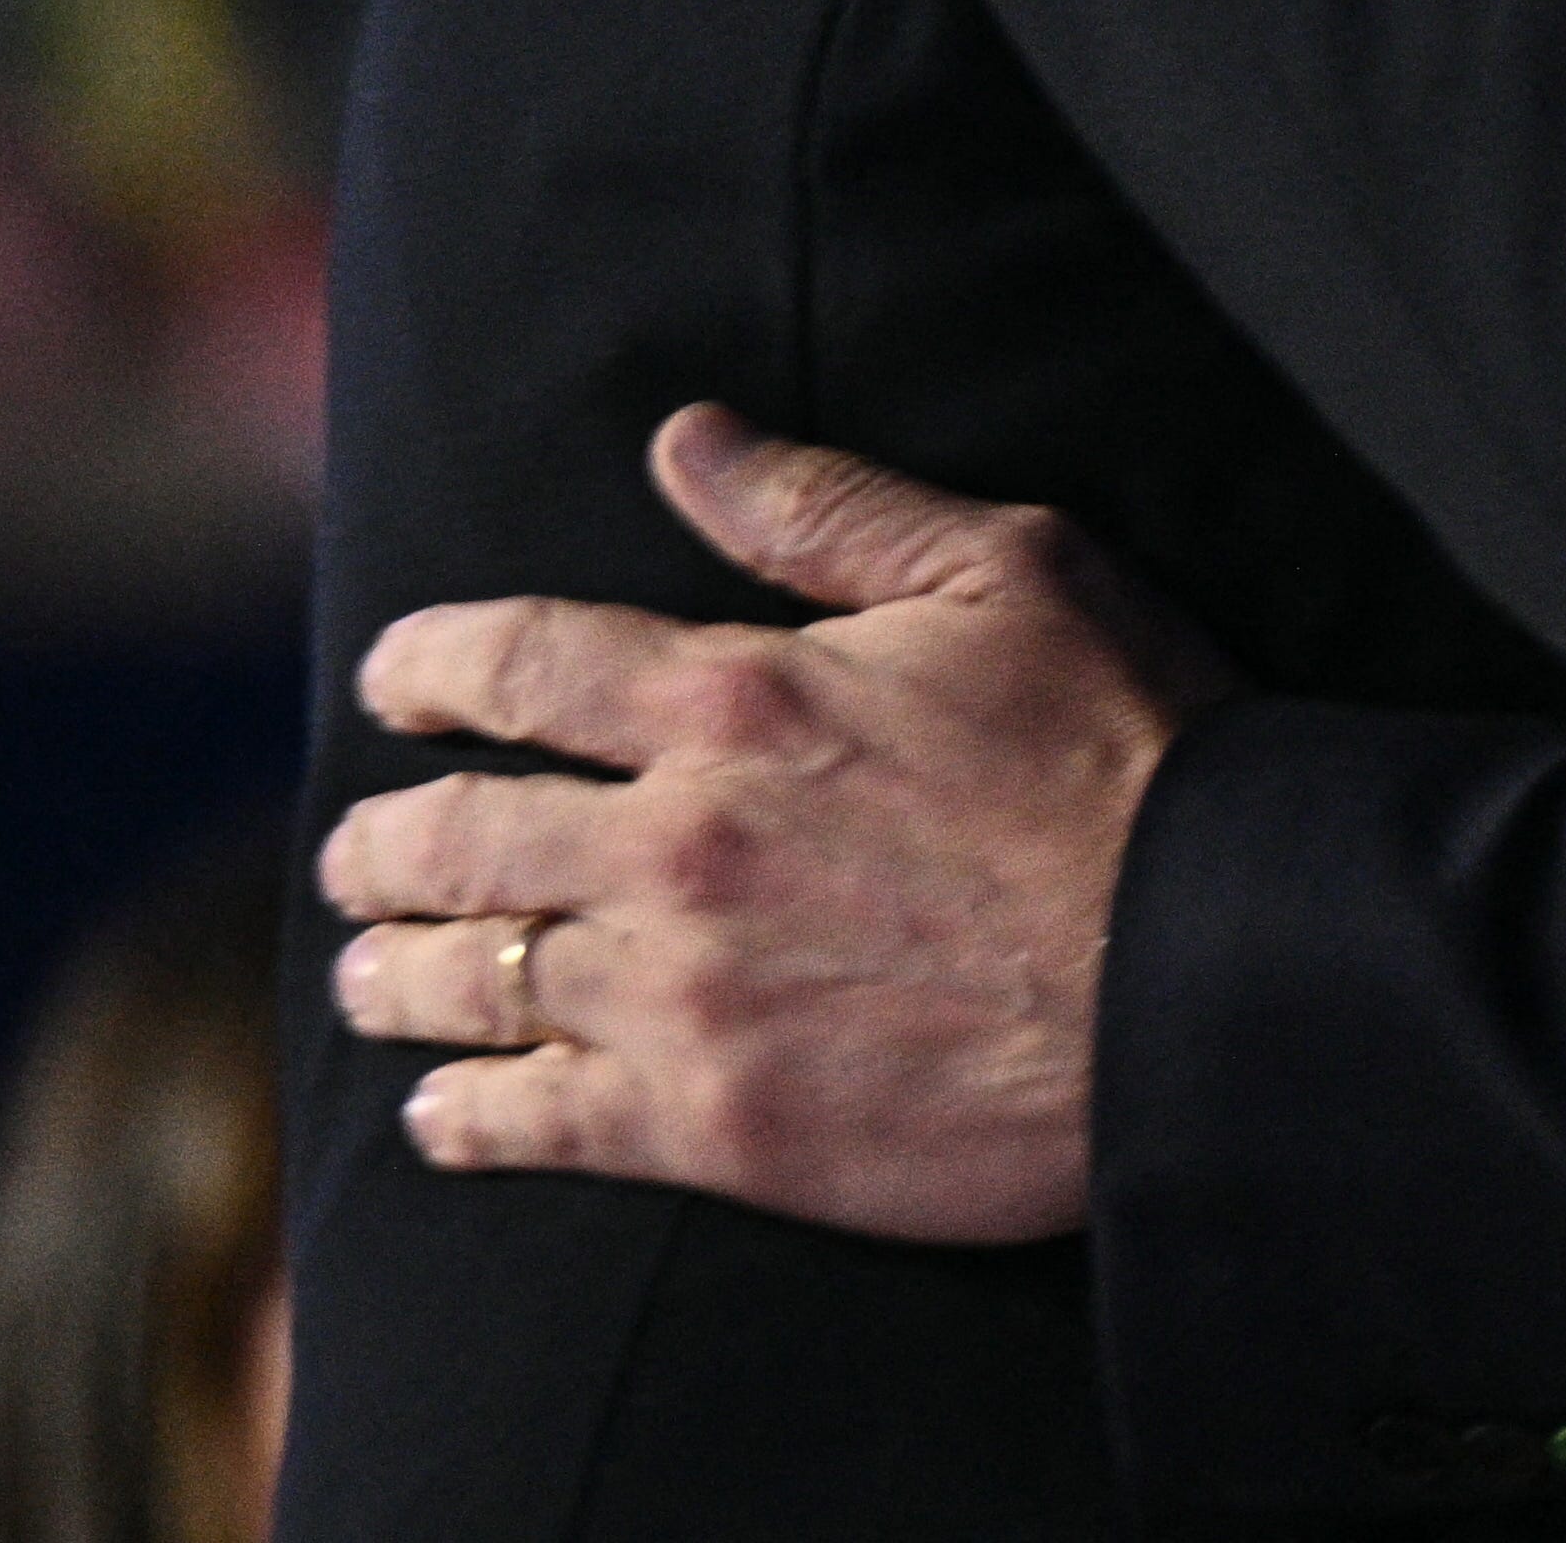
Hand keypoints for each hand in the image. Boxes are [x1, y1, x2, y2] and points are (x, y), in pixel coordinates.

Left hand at [318, 404, 1236, 1245]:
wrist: (1205, 973)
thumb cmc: (1130, 755)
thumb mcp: (1010, 574)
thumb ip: (829, 510)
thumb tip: (685, 439)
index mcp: (738, 698)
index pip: (515, 660)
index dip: (427, 665)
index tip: (393, 681)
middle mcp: (678, 843)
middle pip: (457, 835)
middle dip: (384, 843)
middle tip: (360, 856)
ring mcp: (683, 994)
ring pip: (470, 980)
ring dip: (395, 975)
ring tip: (372, 976)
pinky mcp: (714, 1126)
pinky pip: (532, 1122)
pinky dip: (463, 1116)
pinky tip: (445, 1113)